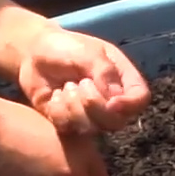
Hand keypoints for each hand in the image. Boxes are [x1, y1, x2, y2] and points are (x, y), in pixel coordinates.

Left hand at [14, 24, 150, 134]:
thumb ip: (103, 71)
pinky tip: (55, 97)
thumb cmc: (66, 47)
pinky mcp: (69, 124)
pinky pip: (69, 128)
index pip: (140, 99)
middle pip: (116, 121)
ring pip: (91, 128)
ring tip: (65, 87)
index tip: (112, 102)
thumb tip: (114, 98)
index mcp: (122, 79)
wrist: (34, 55)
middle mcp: (110, 101)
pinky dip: (59, 111)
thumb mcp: (87, 51)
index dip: (130, 105)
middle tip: (79, 83)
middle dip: (94, 105)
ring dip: (74, 106)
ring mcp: (90, 115)